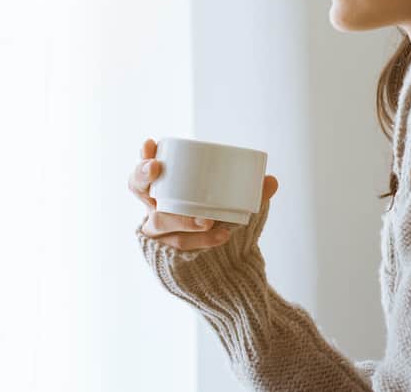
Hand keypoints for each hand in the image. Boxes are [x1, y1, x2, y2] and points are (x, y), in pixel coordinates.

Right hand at [129, 137, 278, 251]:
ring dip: (183, 218)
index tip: (150, 143)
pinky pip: (178, 246)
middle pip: (139, 190)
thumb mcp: (235, 206)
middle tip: (157, 168)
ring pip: (160, 221)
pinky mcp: (166, 254)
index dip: (143, 156)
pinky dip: (201, 241)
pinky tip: (220, 235)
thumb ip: (252, 194)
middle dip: (143, 176)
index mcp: (166, 190)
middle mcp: (155, 209)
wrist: (223, 268)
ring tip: (208, 220)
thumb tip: (271, 180)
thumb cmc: (222, 224)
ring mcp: (158, 234)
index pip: (145, 171)